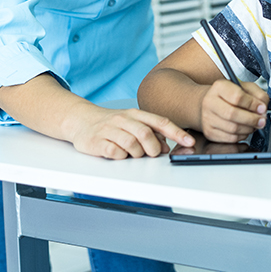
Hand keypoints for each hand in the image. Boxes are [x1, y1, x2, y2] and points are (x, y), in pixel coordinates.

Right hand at [70, 107, 194, 159]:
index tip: (189, 142)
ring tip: (132, 154)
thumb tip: (167, 147)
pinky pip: (115, 153)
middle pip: (146, 133)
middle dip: (153, 147)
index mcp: (135, 114)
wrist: (80, 120)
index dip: (176, 133)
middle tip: (151, 154)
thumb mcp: (132, 124)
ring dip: (136, 154)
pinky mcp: (97, 142)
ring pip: (131, 144)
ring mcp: (109, 130)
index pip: (160, 122)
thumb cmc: (111, 124)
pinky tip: (118, 154)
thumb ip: (151, 133)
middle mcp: (123, 120)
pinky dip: (120, 157)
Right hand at [199, 80, 268, 142]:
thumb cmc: (230, 95)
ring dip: (248, 129)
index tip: (262, 108)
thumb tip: (262, 107)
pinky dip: (242, 136)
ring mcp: (207, 118)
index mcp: (219, 87)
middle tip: (261, 120)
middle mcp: (210, 102)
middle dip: (251, 119)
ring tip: (254, 125)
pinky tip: (244, 130)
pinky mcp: (209, 132)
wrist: (211, 103)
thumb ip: (258, 94)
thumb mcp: (245, 87)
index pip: (237, 96)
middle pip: (232, 114)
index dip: (252, 104)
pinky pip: (230, 138)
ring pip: (232, 128)